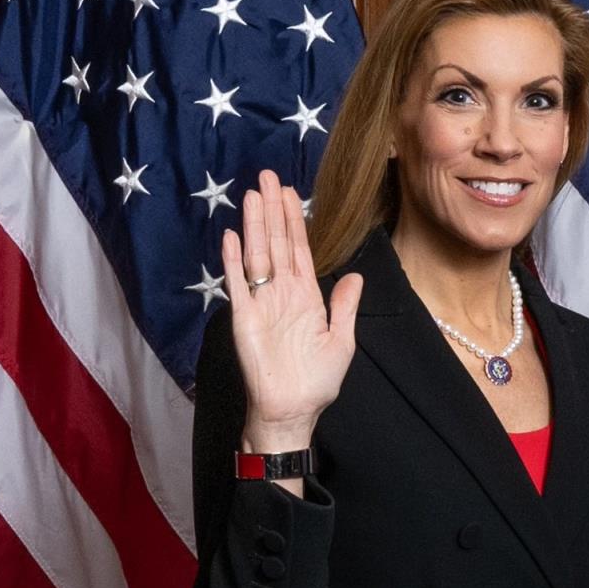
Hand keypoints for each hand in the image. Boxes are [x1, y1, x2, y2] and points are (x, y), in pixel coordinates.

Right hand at [222, 172, 362, 452]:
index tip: (290, 191)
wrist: (291, 411)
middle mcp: (282, 293)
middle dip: (274, 210)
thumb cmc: (316, 381)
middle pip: (277, 243)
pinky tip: (233, 236)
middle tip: (268, 176)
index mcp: (306, 296)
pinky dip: (235, 260)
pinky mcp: (244, 318)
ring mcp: (261, 303)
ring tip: (253, 194)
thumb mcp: (341, 340)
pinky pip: (238, 284)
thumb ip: (344, 306)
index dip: (295, 220)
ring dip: (256, 225)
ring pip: (259, 255)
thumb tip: (355, 276)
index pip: (299, 249)